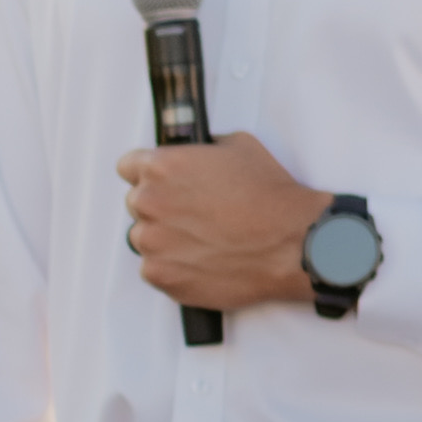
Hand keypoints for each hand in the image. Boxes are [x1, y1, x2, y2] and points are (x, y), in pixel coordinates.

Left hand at [116, 132, 329, 315]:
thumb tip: (194, 155)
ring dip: (165, 238)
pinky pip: (154, 268)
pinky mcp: (160, 275)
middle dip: (161, 207)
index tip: (162, 183)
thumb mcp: (237, 146)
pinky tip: (202, 260)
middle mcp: (149, 202)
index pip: (128, 167)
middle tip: (194, 214)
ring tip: (203, 239)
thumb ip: (200, 151)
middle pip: (137, 203)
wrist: (292, 242)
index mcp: (162, 166)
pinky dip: (173, 266)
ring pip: (145, 237)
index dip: (148, 174)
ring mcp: (152, 242)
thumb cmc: (270, 197)